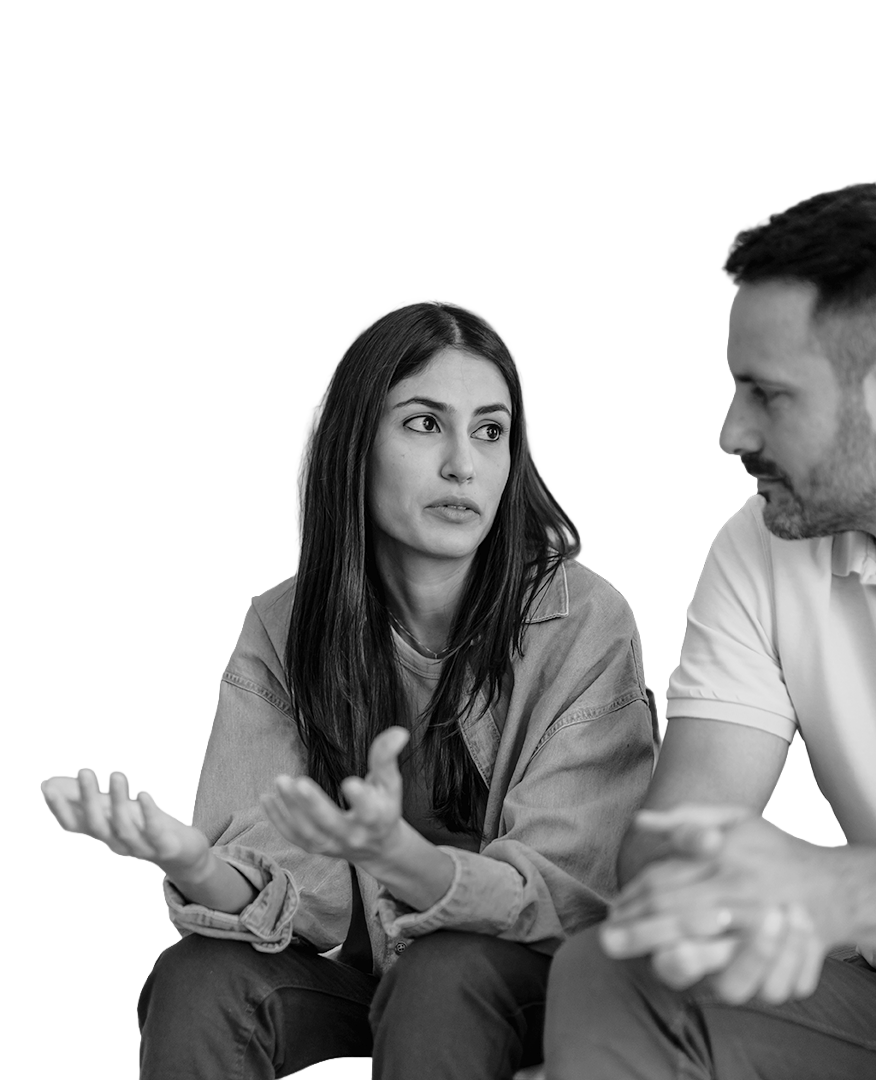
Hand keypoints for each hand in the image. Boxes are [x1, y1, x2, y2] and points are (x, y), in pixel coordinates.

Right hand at [42, 768, 209, 875]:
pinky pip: (154, 830)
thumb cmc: (142, 826)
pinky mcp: (164, 846)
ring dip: (119, 801)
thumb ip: (84, 799)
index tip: (47, 788)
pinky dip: (148, 813)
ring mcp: (141, 847)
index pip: (74, 825)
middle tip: (84, 771)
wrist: (182, 852)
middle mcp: (117, 842)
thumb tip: (49, 783)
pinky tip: (144, 795)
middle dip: (89, 799)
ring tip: (117, 775)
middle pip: (97, 825)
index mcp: (103, 833)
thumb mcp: (112, 809)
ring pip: (124, 827)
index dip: (60, 809)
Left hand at [261, 727, 409, 867]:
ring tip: (280, 781)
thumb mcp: (390, 783)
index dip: (360, 798)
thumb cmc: (384, 807)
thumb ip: (387, 757)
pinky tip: (266, 797)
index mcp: (376, 818)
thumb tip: (399, 731)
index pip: (369, 810)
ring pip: (307, 830)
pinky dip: (278, 819)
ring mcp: (332, 845)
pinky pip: (293, 836)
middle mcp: (353, 835)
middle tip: (298, 783)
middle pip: (330, 823)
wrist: (377, 848)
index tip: (350, 782)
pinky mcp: (315, 848)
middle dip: (313, 805)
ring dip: (290, 808)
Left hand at [601, 810, 835, 1003]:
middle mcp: (738, 889)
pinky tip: (692, 976)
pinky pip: (743, 975)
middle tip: (609, 942)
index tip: (613, 912)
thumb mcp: (734, 818)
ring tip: (647, 959)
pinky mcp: (777, 956)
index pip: (665, 880)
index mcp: (724, 855)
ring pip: (707, 948)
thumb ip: (687, 818)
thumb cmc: (772, 848)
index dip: (634, 898)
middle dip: (639, 932)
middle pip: (677, 914)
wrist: (833, 883)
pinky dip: (714, 978)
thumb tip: (640, 820)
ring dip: (672, 956)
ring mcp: (758, 925)